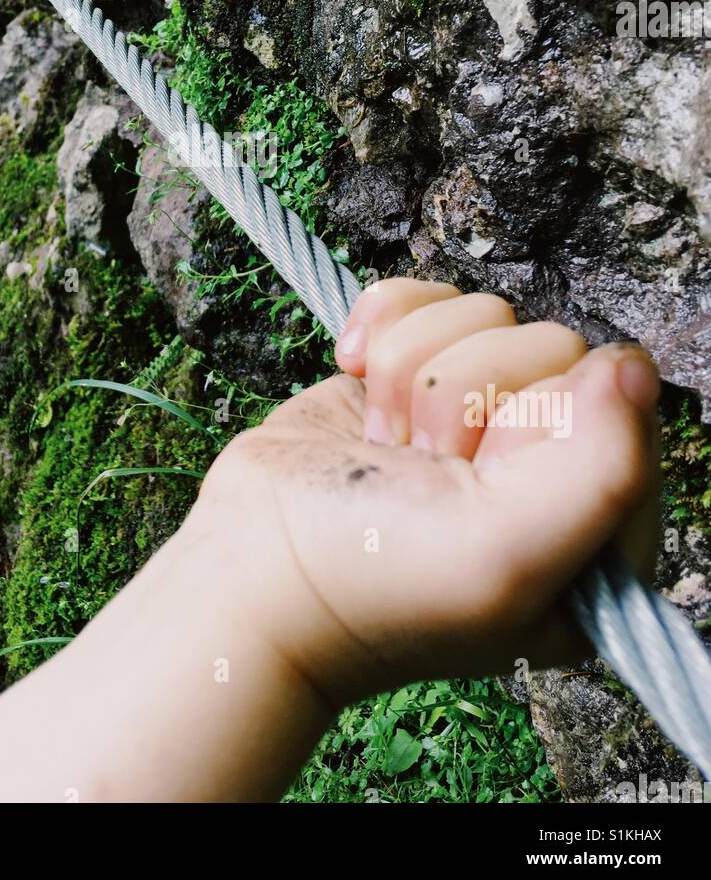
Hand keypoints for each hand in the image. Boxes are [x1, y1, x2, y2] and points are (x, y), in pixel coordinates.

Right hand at [194, 280, 659, 709]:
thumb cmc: (371, 582)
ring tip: (388, 446)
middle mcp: (541, 464)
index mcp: (593, 524)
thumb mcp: (506, 552)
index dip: (537, 420)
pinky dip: (381, 325)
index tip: (480, 473)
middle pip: (546, 344)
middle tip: (425, 466)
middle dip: (463, 394)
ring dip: (412, 371)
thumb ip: (602, 468)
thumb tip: (632, 365)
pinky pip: (425, 297)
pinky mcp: (409, 377)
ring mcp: (472, 417)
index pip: (614, 401)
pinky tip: (355, 376)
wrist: (247, 570)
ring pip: (481, 314)